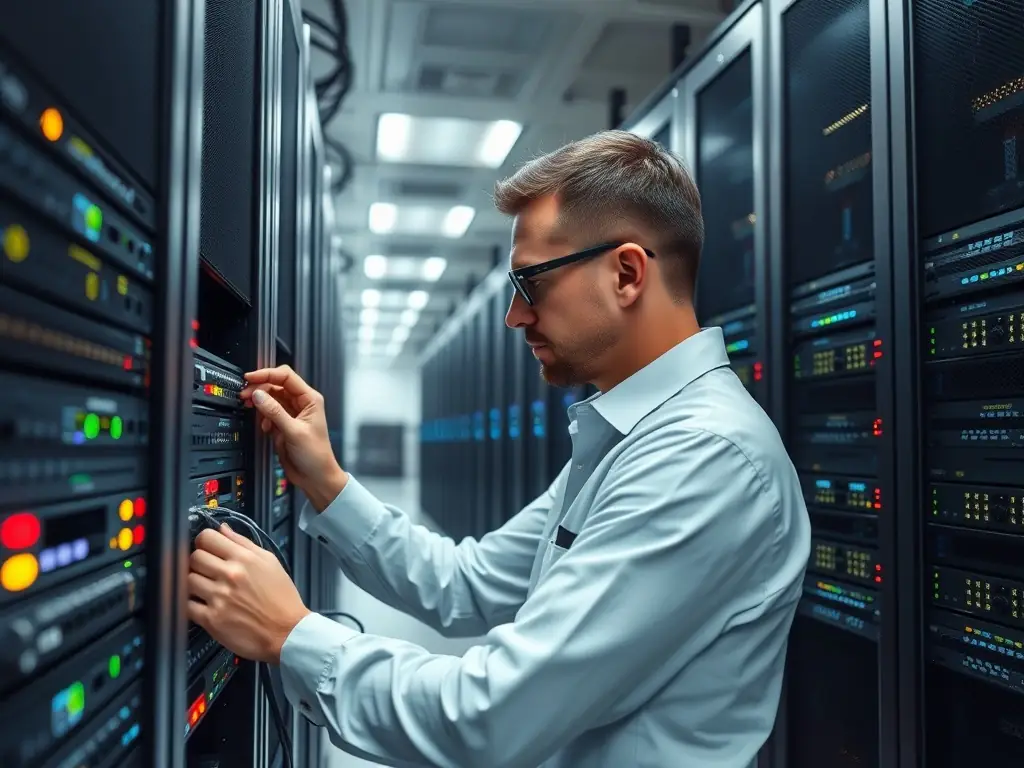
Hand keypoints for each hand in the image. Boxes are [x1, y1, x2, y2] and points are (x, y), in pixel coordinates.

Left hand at [187, 524, 310, 663]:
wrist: (287, 632)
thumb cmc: (282, 598)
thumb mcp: (269, 562)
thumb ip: (243, 543)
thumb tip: (222, 529)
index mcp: (244, 559)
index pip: (207, 538)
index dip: (204, 542)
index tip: (208, 549)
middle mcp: (230, 575)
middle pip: (194, 557)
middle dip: (198, 562)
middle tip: (207, 570)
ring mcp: (219, 597)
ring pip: (188, 579)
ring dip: (195, 583)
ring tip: (206, 589)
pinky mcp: (212, 619)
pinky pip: (187, 605)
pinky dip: (192, 604)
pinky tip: (203, 605)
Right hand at [240, 365, 347, 510]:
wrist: (316, 476)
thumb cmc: (315, 455)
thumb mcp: (294, 431)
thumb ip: (275, 412)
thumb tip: (258, 395)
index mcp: (310, 399)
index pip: (286, 377)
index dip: (267, 374)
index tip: (250, 378)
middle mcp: (301, 404)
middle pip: (276, 385)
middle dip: (259, 388)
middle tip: (245, 394)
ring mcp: (291, 414)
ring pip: (270, 399)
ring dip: (259, 402)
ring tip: (250, 407)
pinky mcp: (283, 425)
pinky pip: (268, 413)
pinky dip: (262, 416)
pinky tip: (265, 426)